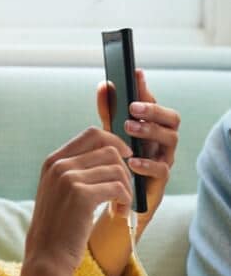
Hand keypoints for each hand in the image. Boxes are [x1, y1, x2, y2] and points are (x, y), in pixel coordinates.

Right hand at [25, 127, 132, 271]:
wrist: (47, 255)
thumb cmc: (58, 226)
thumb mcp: (58, 191)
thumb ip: (75, 170)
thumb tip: (111, 151)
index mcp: (53, 161)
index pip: (92, 134)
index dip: (114, 141)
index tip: (125, 158)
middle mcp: (59, 166)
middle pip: (109, 150)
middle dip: (124, 170)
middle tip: (124, 191)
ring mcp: (68, 178)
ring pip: (117, 169)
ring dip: (127, 188)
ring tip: (122, 206)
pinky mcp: (82, 195)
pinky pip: (118, 188)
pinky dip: (126, 201)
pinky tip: (121, 214)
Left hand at [97, 69, 179, 225]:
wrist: (113, 201)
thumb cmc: (115, 163)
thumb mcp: (109, 136)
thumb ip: (109, 112)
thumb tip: (104, 85)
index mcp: (151, 127)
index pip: (154, 103)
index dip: (146, 89)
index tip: (135, 74)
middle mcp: (161, 140)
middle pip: (172, 118)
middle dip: (154, 110)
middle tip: (133, 108)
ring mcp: (164, 159)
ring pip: (171, 139)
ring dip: (151, 131)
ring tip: (129, 128)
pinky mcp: (160, 180)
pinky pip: (162, 169)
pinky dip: (147, 163)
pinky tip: (132, 161)